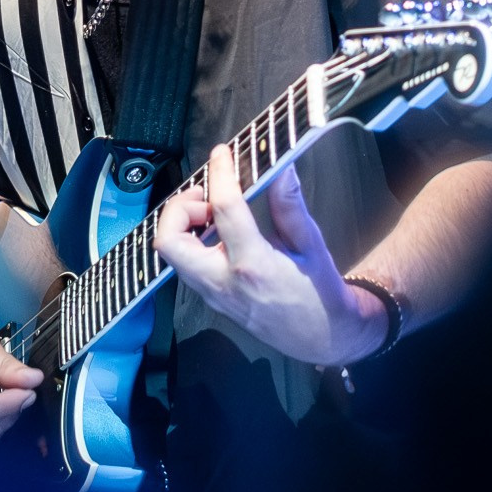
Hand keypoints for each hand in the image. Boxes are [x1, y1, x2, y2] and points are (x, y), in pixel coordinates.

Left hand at [152, 143, 384, 367]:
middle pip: (169, 240)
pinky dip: (191, 240)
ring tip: (213, 212)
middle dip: (179, 208)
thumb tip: (279, 168)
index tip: (222, 154)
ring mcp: (212, 294)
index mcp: (253, 265)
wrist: (322, 337)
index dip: (220, 174)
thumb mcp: (311, 244)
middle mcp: (223, 282)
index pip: (223, 208)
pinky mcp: (210, 299)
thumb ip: (289, 205)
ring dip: (183, 224)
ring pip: (171, 253)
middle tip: (206, 196)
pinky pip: (184, 264)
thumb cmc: (320, 293)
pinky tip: (216, 232)